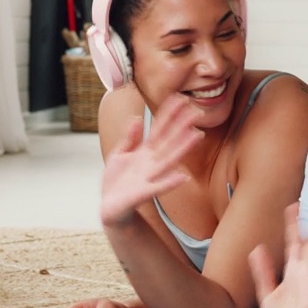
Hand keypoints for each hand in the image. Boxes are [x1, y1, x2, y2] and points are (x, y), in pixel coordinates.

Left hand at [101, 94, 203, 225]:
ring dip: (182, 148)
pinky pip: (158, 187)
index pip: (159, 129)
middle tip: (197, 111)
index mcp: (145, 152)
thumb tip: (137, 119)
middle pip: (169, 141)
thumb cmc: (116, 183)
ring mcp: (149, 177)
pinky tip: (182, 177)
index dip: (168, 114)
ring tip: (196, 136)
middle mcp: (151, 163)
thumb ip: (129, 138)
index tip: (180, 99)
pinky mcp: (143, 194)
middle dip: (182, 126)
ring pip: (168, 159)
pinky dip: (169, 182)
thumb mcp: (119, 155)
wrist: (110, 208)